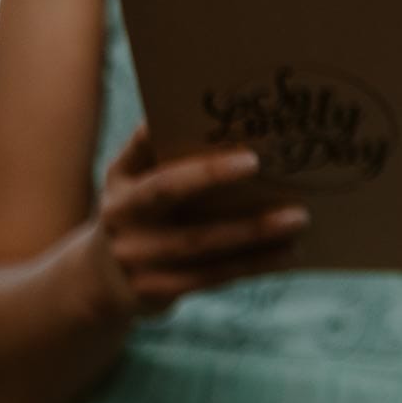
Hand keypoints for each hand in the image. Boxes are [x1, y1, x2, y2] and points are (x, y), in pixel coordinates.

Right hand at [87, 127, 308, 318]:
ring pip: (200, 241)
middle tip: (257, 161)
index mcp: (122, 178)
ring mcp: (135, 256)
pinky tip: (289, 252)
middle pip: (165, 189)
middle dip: (209, 174)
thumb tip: (227, 120)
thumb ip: (166, 155)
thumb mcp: (138, 182)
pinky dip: (254, 264)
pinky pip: (212, 276)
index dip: (162, 128)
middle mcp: (119, 214)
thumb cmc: (143, 213)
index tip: (204, 112)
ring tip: (299, 217)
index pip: (141, 146)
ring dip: (253, 230)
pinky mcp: (156, 290)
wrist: (101, 281)